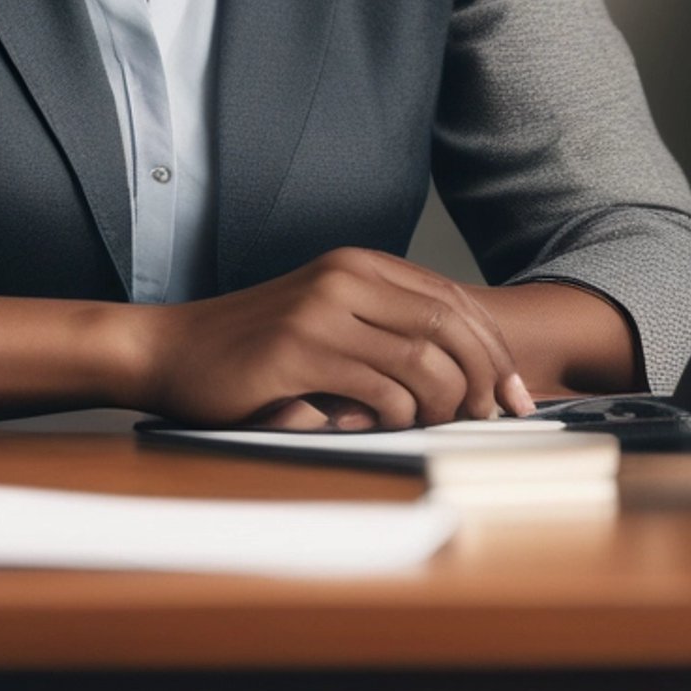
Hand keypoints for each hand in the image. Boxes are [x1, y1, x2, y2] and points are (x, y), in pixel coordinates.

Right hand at [132, 246, 536, 428]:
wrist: (172, 349)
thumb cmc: (256, 347)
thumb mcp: (327, 317)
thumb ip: (385, 328)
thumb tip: (470, 373)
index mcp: (359, 264)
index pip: (452, 300)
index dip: (495, 349)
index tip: (517, 393)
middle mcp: (346, 276)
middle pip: (449, 325)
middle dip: (486, 377)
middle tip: (495, 417)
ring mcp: (322, 310)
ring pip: (423, 361)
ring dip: (446, 404)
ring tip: (438, 426)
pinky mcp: (299, 351)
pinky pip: (380, 390)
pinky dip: (398, 418)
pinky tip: (384, 426)